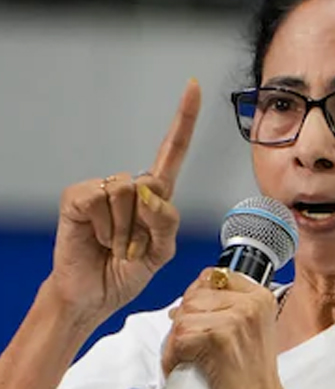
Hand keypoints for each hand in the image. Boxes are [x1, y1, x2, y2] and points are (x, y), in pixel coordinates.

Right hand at [46, 79, 200, 328]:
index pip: (172, 153)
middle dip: (148, 225)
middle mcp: (130, 186)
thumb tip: (147, 190)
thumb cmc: (128, 271)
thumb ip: (166, 221)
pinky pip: (101, 199)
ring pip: (127, 191)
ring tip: (114, 244)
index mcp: (155, 197)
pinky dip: (105, 227)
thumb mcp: (162, 251)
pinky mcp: (78, 196)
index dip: (184, 120)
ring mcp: (102, 189)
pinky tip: (97, 238)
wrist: (95, 294)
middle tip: (132, 248)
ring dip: (125, 230)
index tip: (193, 86)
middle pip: (153, 184)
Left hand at [163, 269, 314, 388]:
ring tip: (188, 360)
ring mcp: (236, 318)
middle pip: (194, 296)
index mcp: (260, 297)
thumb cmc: (252, 377)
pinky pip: (180, 337)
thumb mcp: (250, 330)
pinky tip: (186, 367)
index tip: (197, 319)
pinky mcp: (219, 338)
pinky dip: (174, 356)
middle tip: (189, 348)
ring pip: (183, 317)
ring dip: (176, 342)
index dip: (197, 297)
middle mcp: (251, 303)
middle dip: (184, 322)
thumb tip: (186, 302)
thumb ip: (227, 309)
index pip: (214, 276)